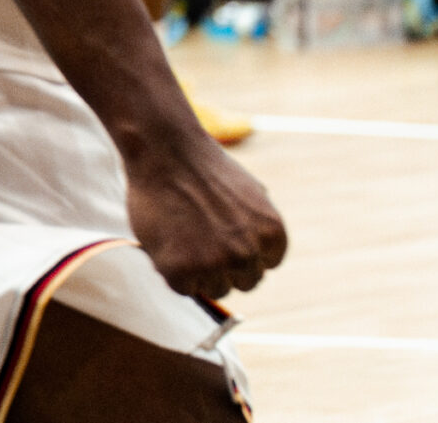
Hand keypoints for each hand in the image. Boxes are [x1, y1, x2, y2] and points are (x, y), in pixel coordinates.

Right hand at [124, 130, 288, 299]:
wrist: (164, 150)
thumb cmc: (201, 167)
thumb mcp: (249, 195)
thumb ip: (257, 228)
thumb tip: (257, 256)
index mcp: (272, 235)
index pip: (264, 265)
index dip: (240, 251)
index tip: (219, 233)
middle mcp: (249, 254)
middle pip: (244, 282)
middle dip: (223, 265)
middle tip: (198, 238)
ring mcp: (214, 264)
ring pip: (215, 288)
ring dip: (199, 270)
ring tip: (181, 237)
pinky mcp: (181, 270)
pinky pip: (184, 288)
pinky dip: (173, 270)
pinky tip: (167, 242)